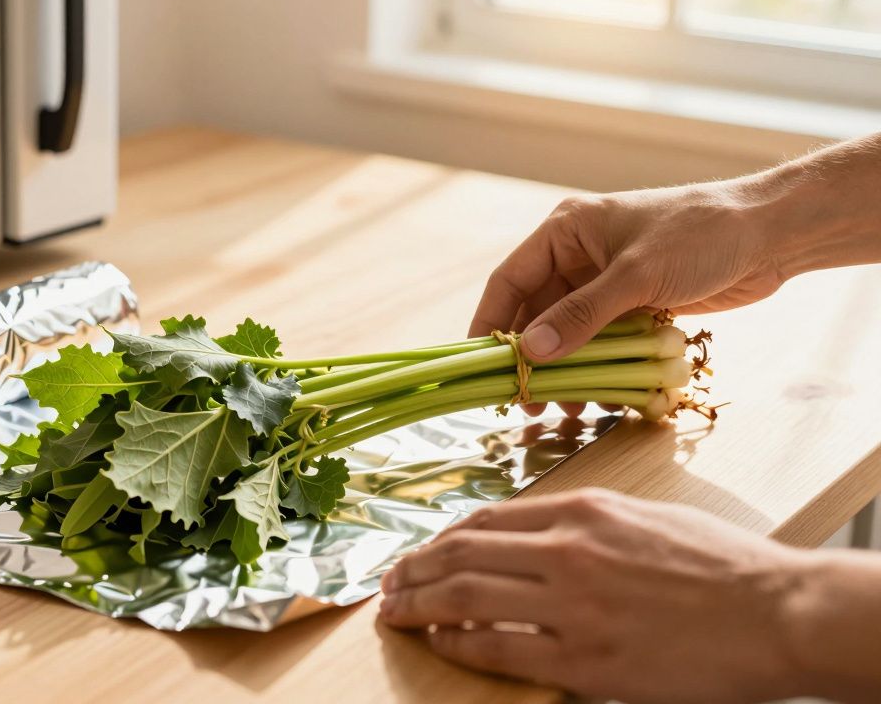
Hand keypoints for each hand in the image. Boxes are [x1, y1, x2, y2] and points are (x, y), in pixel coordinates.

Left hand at [378, 489, 815, 703]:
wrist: (778, 610)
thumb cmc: (722, 565)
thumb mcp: (645, 517)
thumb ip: (585, 523)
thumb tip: (534, 535)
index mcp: (583, 510)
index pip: (486, 520)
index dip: (440, 539)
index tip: (419, 553)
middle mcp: (567, 549)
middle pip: (461, 553)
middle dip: (413, 569)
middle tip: (387, 584)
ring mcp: (571, 604)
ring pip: (466, 597)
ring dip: (419, 605)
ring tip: (394, 613)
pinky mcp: (583, 657)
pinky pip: (499, 649)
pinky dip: (460, 644)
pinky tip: (440, 643)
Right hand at [471, 132, 880, 364]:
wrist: (771, 235)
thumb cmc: (701, 235)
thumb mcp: (636, 276)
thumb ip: (583, 315)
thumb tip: (533, 353)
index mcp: (567, 231)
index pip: (510, 280)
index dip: (491, 324)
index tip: (480, 366)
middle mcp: (580, 254)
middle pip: (537, 311)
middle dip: (534, 357)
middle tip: (529, 399)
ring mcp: (607, 280)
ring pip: (570, 331)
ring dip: (567, 368)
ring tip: (569, 404)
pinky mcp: (635, 303)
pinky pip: (602, 341)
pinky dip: (599, 367)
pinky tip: (604, 394)